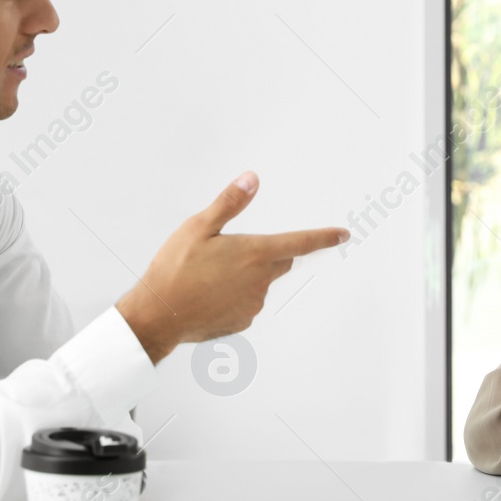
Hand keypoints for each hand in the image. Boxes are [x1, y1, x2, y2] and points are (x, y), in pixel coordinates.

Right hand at [116, 172, 348, 362]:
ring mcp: (253, 304)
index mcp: (255, 254)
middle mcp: (261, 281)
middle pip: (280, 261)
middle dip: (267, 253)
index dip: (324, 237)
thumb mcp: (198, 227)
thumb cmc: (175, 270)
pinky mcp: (242, 321)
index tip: (342, 234)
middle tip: (233, 250)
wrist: (158, 315)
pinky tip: (208, 293)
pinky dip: (234, 296)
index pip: (301, 242)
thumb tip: (251, 179)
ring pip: (260, 283)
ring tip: (209, 274)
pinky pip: (246, 303)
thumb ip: (229, 203)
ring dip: (246, 276)